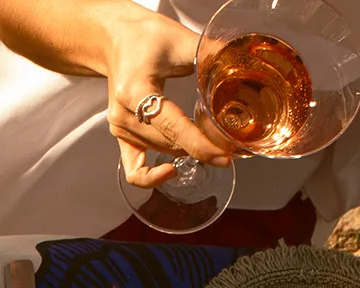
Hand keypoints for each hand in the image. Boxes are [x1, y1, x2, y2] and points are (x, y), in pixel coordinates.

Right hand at [103, 8, 233, 187]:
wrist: (117, 41)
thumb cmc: (144, 38)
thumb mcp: (180, 41)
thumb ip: (211, 56)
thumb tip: (242, 69)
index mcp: (135, 92)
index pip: (172, 127)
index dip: (200, 145)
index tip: (223, 156)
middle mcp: (123, 116)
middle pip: (169, 144)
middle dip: (201, 148)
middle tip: (230, 146)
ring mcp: (120, 130)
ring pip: (162, 152)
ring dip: (187, 152)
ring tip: (211, 145)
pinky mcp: (121, 137)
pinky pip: (135, 170)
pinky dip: (153, 177)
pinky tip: (171, 171)